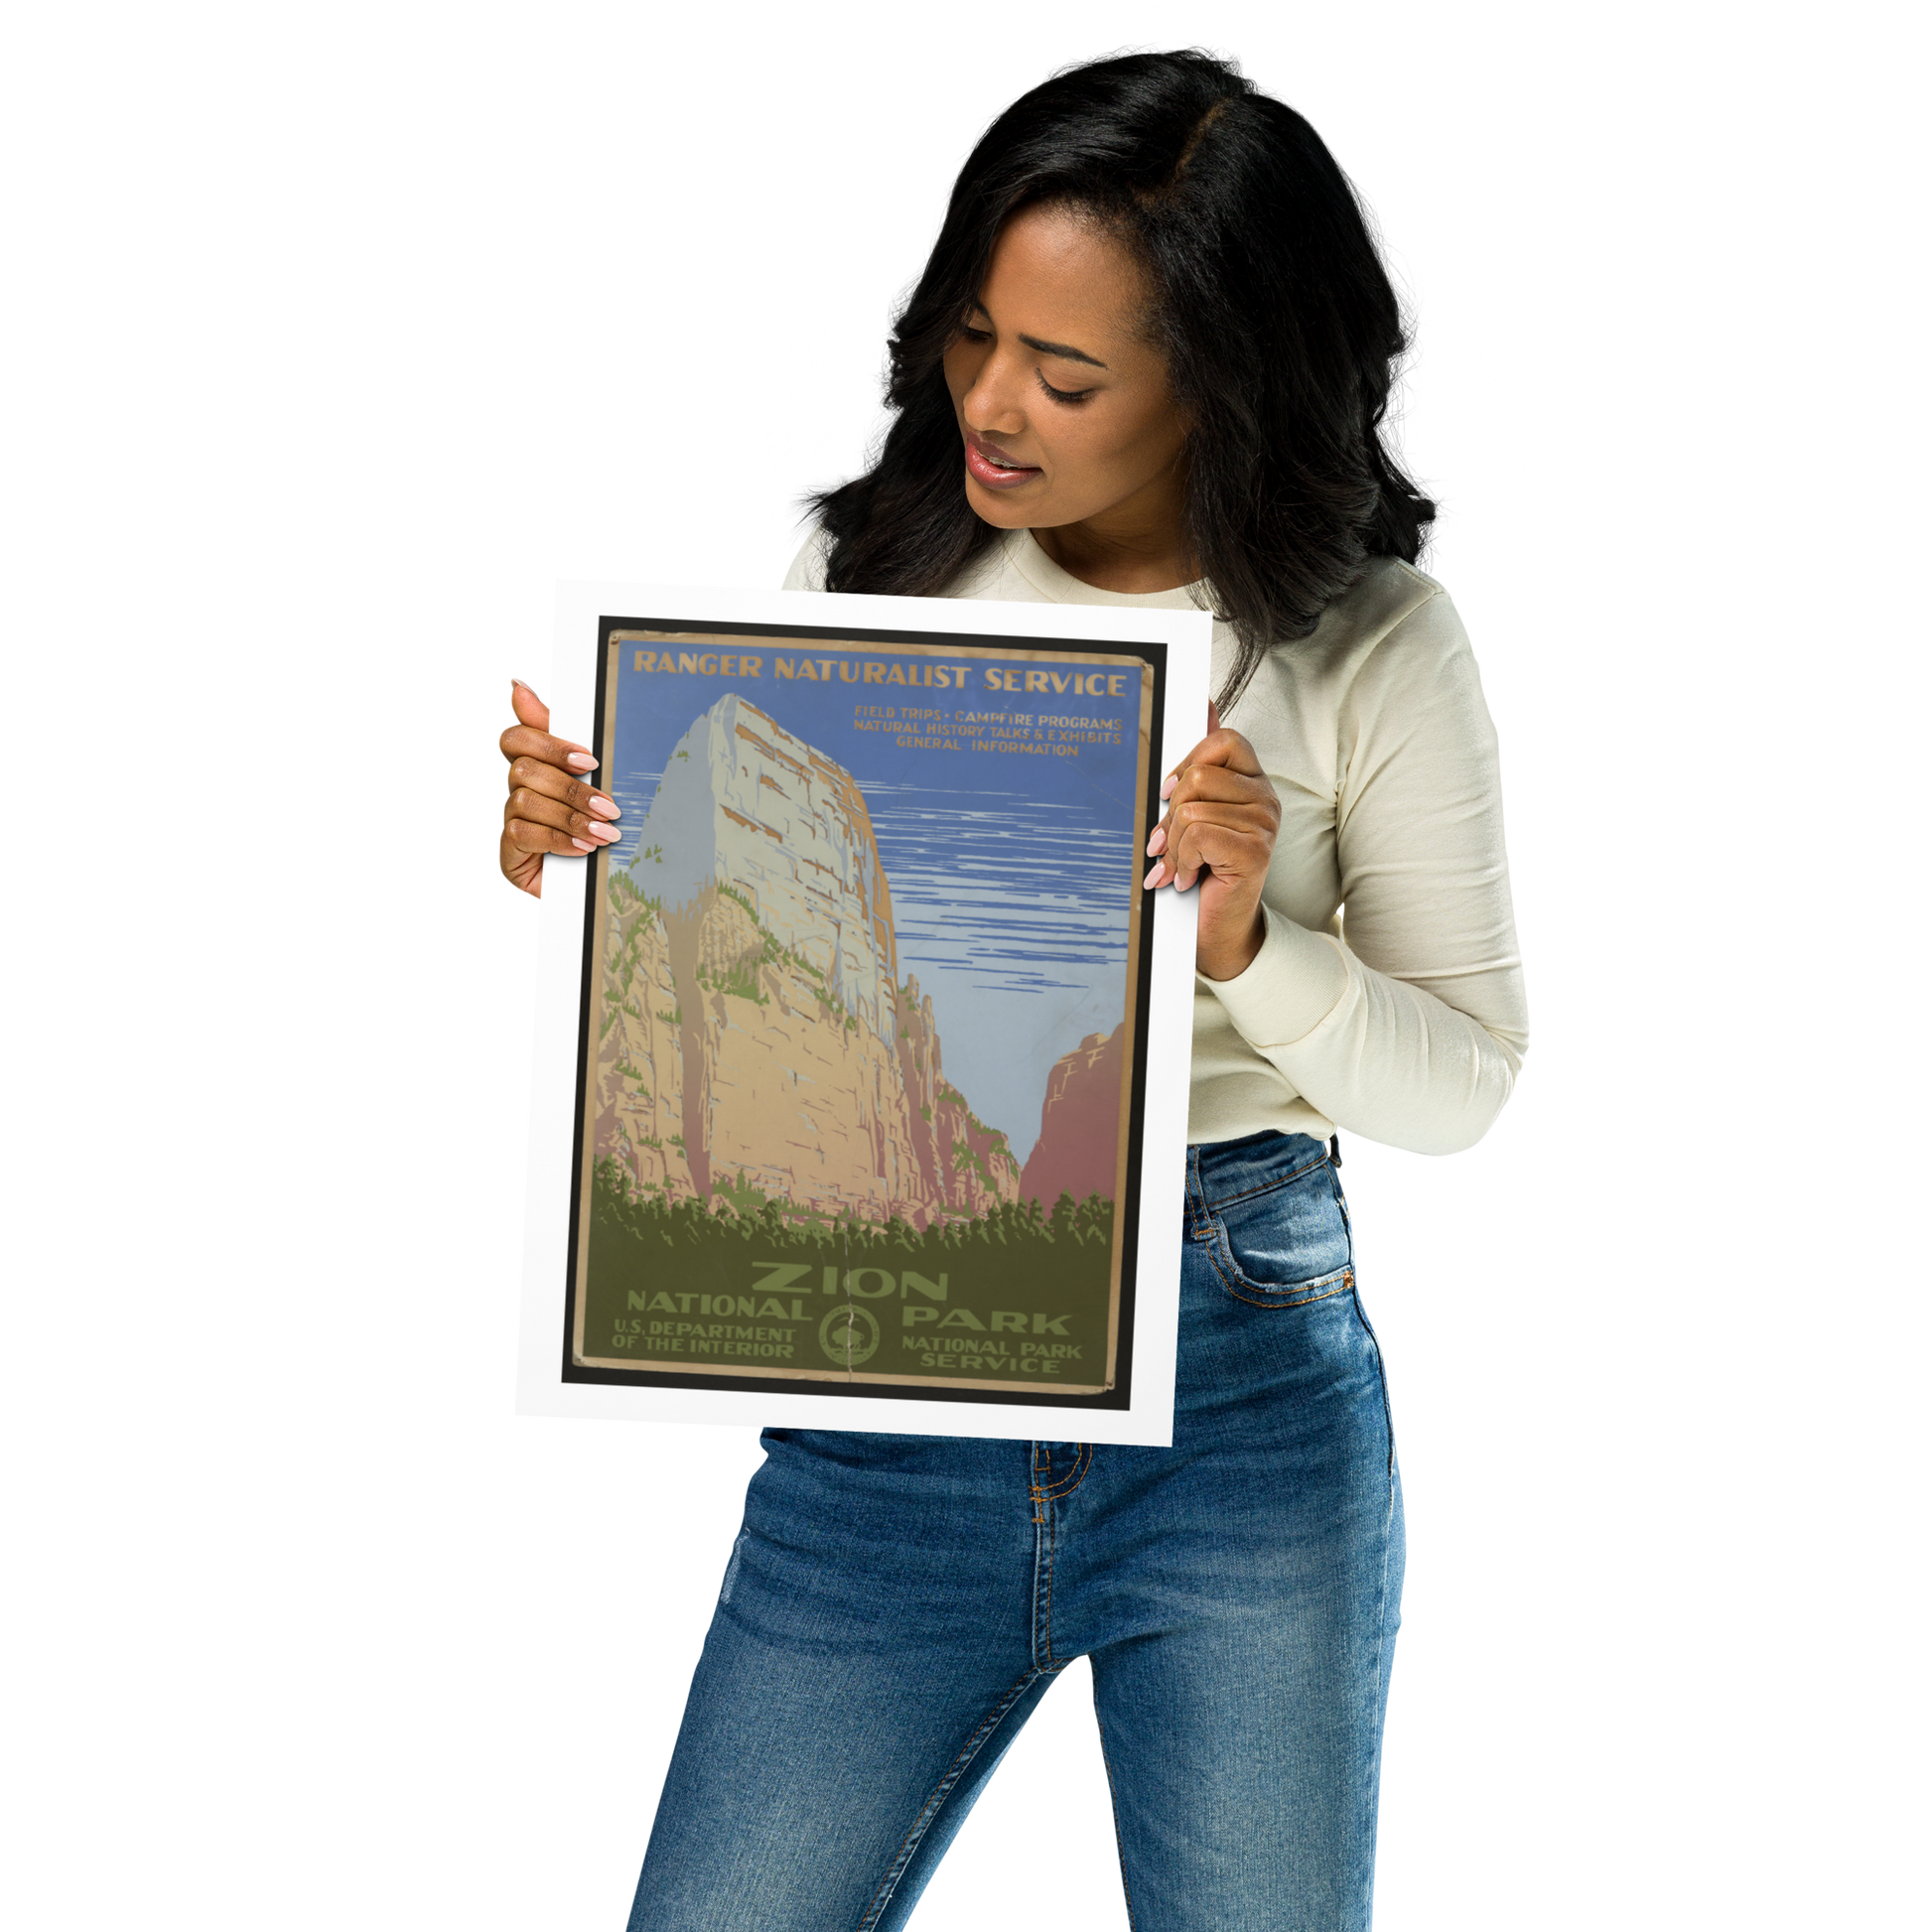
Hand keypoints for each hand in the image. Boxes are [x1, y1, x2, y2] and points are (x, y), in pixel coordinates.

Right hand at [495, 676, 621, 899]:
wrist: (584, 884)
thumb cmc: (589, 824)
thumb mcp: (589, 782)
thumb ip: (567, 739)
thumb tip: (520, 686)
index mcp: (531, 765)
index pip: (514, 737)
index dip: (547, 743)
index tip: (588, 759)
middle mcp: (514, 789)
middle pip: (524, 770)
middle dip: (572, 788)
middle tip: (609, 806)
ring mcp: (509, 818)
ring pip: (526, 801)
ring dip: (570, 816)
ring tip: (605, 832)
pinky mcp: (508, 849)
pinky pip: (523, 834)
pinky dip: (558, 840)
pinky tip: (584, 847)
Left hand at [1142, 700, 1280, 980]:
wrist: (1217, 927)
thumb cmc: (1204, 868)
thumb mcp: (1196, 812)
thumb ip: (1201, 763)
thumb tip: (1204, 704)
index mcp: (1251, 781)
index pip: (1223, 740)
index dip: (1187, 763)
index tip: (1168, 794)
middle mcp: (1265, 797)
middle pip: (1200, 775)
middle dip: (1171, 813)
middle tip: (1166, 842)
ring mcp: (1265, 823)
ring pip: (1193, 809)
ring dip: (1175, 845)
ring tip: (1179, 865)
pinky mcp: (1256, 850)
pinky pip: (1199, 835)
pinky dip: (1182, 861)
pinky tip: (1187, 877)